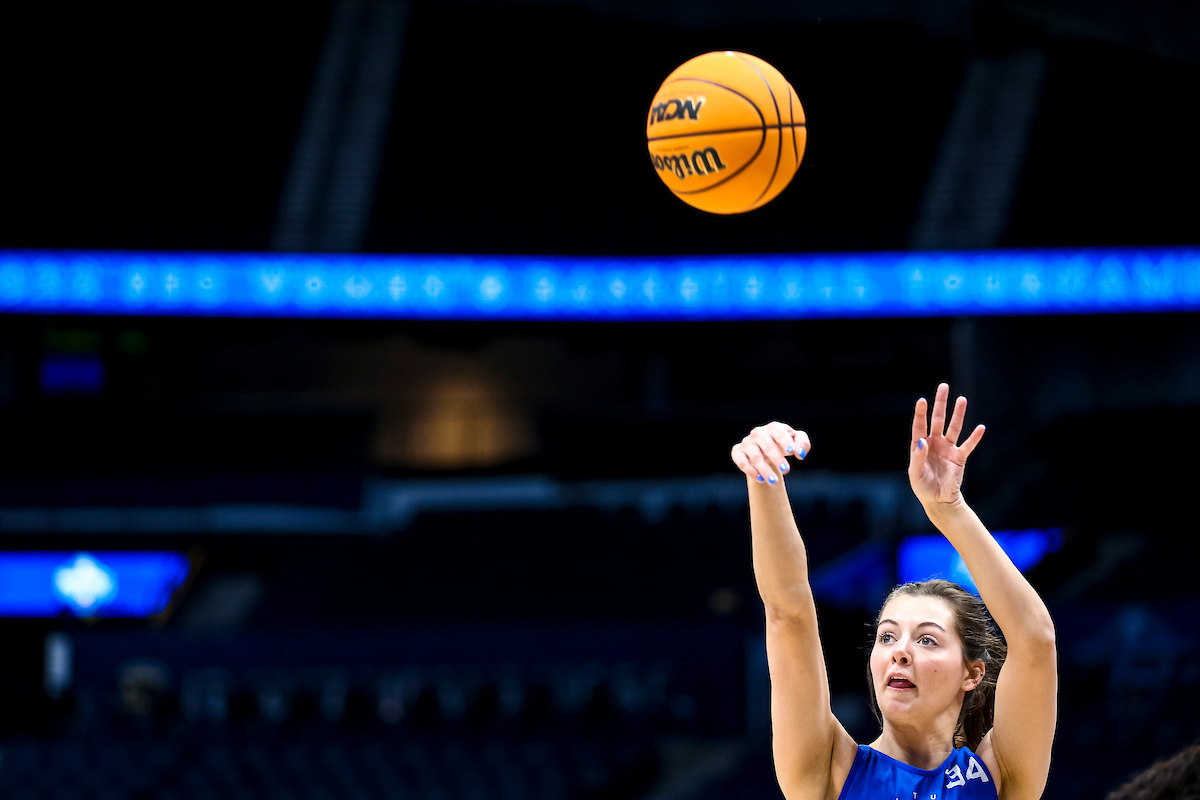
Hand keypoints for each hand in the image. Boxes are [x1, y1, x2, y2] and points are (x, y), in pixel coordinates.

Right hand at [731, 421, 811, 485]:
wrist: (767, 452)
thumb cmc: (784, 445)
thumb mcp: (797, 442)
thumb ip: (803, 443)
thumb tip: (800, 453)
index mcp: (773, 428)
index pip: (778, 431)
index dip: (784, 440)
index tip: (791, 451)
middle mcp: (758, 433)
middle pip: (767, 445)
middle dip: (777, 458)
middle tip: (786, 470)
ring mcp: (747, 442)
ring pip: (755, 456)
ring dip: (765, 469)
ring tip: (774, 481)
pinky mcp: (737, 452)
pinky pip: (742, 461)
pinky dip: (751, 471)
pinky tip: (761, 479)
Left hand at [909, 383, 984, 505]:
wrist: (938, 499)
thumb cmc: (923, 486)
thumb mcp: (915, 474)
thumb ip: (918, 458)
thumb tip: (921, 442)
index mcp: (920, 445)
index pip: (920, 425)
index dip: (921, 413)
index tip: (922, 400)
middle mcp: (934, 443)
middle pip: (938, 419)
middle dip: (941, 403)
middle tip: (944, 386)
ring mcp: (948, 449)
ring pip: (954, 428)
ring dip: (958, 414)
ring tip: (962, 399)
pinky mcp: (960, 457)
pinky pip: (968, 445)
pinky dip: (974, 437)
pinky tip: (980, 428)